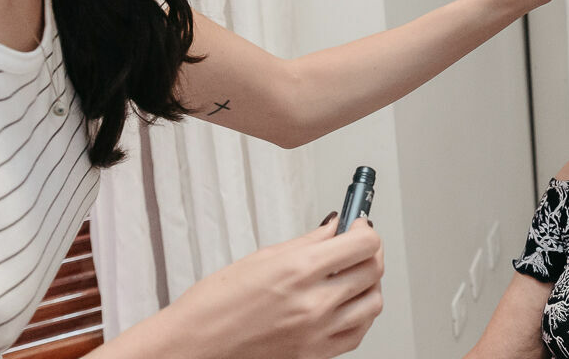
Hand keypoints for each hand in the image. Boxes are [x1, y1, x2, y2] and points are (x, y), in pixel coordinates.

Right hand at [164, 217, 383, 358]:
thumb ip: (308, 242)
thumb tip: (334, 227)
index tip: (359, 223)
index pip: (363, 243)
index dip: (365, 227)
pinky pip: (357, 333)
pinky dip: (360, 314)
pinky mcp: (315, 354)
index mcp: (299, 270)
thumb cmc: (216, 304)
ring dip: (370, 283)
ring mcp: (317, 332)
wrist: (196, 345)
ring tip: (354, 273)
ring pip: (373, 303)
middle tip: (358, 241)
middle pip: (373, 269)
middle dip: (371, 250)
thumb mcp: (263, 257)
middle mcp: (314, 303)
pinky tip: (348, 302)